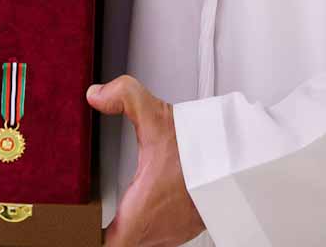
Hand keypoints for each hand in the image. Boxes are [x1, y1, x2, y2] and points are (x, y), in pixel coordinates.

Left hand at [89, 76, 204, 246]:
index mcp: (141, 212)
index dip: (90, 236)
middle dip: (112, 228)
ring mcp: (176, 232)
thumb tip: (97, 94)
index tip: (82, 225)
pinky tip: (154, 199)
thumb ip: (123, 97)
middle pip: (124, 241)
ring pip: (144, 237)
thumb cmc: (203, 148)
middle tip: (94, 213)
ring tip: (122, 206)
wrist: (243, 160)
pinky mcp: (191, 227)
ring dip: (135, 223)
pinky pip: (165, 231)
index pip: (108, 245)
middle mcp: (158, 229)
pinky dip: (156, 219)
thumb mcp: (156, 115)